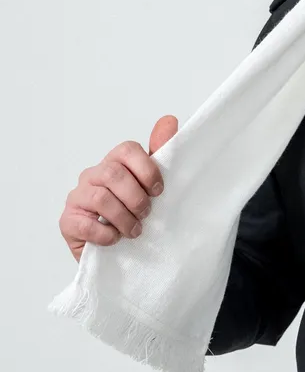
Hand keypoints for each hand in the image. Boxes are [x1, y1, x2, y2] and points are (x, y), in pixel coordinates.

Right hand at [59, 116, 178, 262]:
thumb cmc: (133, 212)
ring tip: (135, 231)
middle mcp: (93, 175)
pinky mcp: (67, 221)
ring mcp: (77, 197)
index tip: (159, 191)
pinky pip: (86, 225)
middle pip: (113, 174)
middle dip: (136, 197)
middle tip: (146, 213)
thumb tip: (170, 120)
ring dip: (124, 218)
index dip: (146, 170)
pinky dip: (107, 235)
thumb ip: (160, 153)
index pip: (127, 149)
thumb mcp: (151, 184)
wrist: (117, 251)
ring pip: (101, 198)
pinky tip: (115, 239)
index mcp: (114, 162)